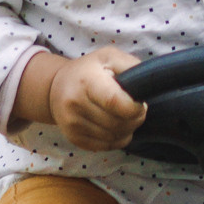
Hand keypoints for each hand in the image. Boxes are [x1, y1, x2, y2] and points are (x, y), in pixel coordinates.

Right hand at [11, 46, 146, 149]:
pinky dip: (117, 139)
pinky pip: (105, 146)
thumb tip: (147, 84)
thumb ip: (130, 66)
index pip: (114, 102)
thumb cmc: (89, 70)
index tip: (140, 103)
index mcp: (87, 81)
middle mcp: (76, 104)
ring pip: (113, 138)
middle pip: (117, 124)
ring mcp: (72, 124)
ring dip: (127, 130)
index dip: (134, 108)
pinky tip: (116, 126)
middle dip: (135, 119)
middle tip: (136, 110)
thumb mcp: (109, 56)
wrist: (55, 88)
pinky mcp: (74, 139)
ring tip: (125, 116)